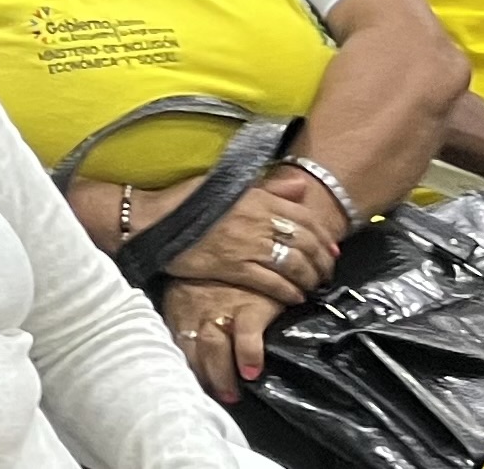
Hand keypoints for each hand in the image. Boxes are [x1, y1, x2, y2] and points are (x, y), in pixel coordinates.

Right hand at [156, 174, 341, 302]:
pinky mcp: (232, 267)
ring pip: (293, 265)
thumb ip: (267, 188)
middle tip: (327, 273)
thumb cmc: (186, 202)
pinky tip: (294, 297)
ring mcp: (245, 245)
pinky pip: (272, 283)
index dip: (323, 236)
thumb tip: (301, 186)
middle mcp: (256, 220)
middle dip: (322, 261)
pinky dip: (288, 292)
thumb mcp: (227, 185)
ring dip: (309, 278)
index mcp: (256, 198)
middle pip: (305, 243)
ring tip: (313, 286)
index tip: (332, 250)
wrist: (152, 221)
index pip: (304, 218)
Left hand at [164, 279, 277, 400]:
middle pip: (192, 350)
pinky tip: (251, 372)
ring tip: (231, 395)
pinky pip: (247, 335)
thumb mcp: (192, 289)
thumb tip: (185, 349)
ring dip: (221, 375)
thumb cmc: (219, 275)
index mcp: (179, 306)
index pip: (176, 343)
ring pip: (214, 347)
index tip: (186, 388)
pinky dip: (248, 355)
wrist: (251, 251)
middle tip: (212, 397)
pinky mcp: (251, 306)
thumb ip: (186, 315)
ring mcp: (223, 308)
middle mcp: (196, 310)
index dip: (182, 367)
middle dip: (201, 377)